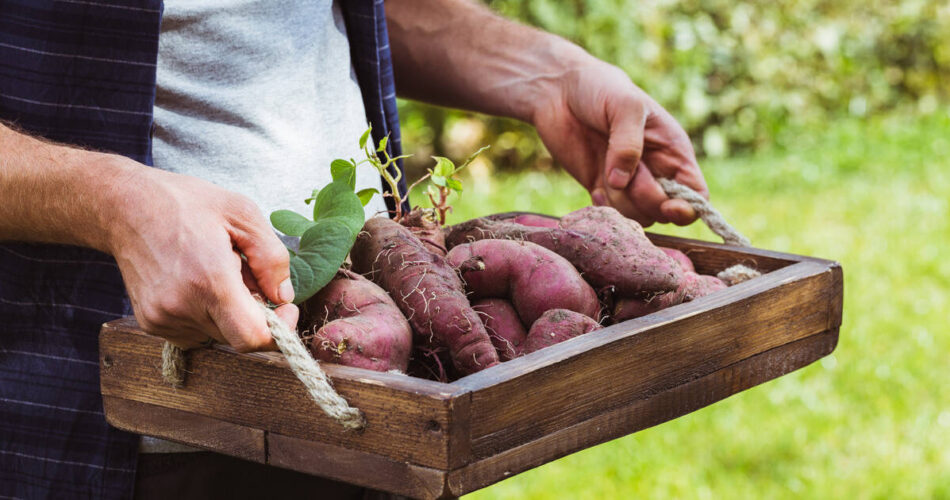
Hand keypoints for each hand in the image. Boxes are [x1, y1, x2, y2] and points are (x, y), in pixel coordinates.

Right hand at [105, 159, 297, 351]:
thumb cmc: (186, 204)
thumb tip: (283, 296)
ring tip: (214, 273)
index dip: (278, 331)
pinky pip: (194, 332)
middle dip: (253, 312)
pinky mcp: (150, 322)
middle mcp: (182, 307)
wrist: (125, 206)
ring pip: (217, 334)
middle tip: (245, 275)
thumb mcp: (243, 214)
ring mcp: (162, 319)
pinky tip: (195, 283)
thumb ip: (272, 258)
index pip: (252, 337)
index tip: (285, 308)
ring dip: (228, 312)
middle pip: (238, 336)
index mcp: (209, 280)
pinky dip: (205, 315)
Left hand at [531, 56, 707, 226]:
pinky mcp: (602, 189)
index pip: (696, 195)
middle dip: (645, 198)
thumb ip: (628, 144)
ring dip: (621, 202)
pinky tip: (595, 185)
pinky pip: (612, 215)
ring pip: (638, 217)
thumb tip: (621, 182)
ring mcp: (628, 183)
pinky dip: (604, 207)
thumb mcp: (624, 105)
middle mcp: (656, 171)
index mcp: (672, 151)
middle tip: (625, 172)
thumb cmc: (600, 88)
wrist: (559, 91)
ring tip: (605, 171)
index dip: (687, 208)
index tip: (670, 206)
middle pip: (664, 211)